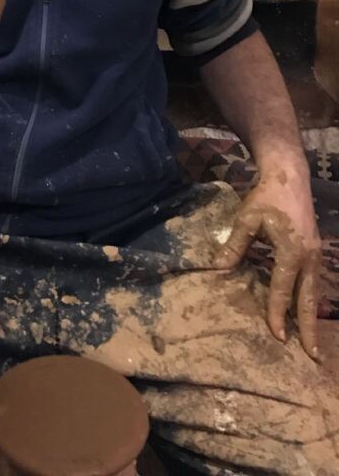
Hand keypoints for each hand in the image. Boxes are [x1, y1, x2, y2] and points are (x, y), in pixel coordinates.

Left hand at [213, 167, 321, 359]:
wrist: (289, 176)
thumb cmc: (266, 197)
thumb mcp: (246, 219)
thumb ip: (234, 245)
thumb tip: (218, 268)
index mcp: (291, 252)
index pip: (282, 289)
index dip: (278, 313)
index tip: (276, 336)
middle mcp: (308, 257)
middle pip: (308, 299)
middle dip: (309, 328)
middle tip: (312, 356)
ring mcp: (315, 254)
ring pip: (314, 293)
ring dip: (312, 317)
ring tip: (312, 343)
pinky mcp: (315, 251)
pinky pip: (314, 281)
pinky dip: (311, 300)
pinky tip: (308, 313)